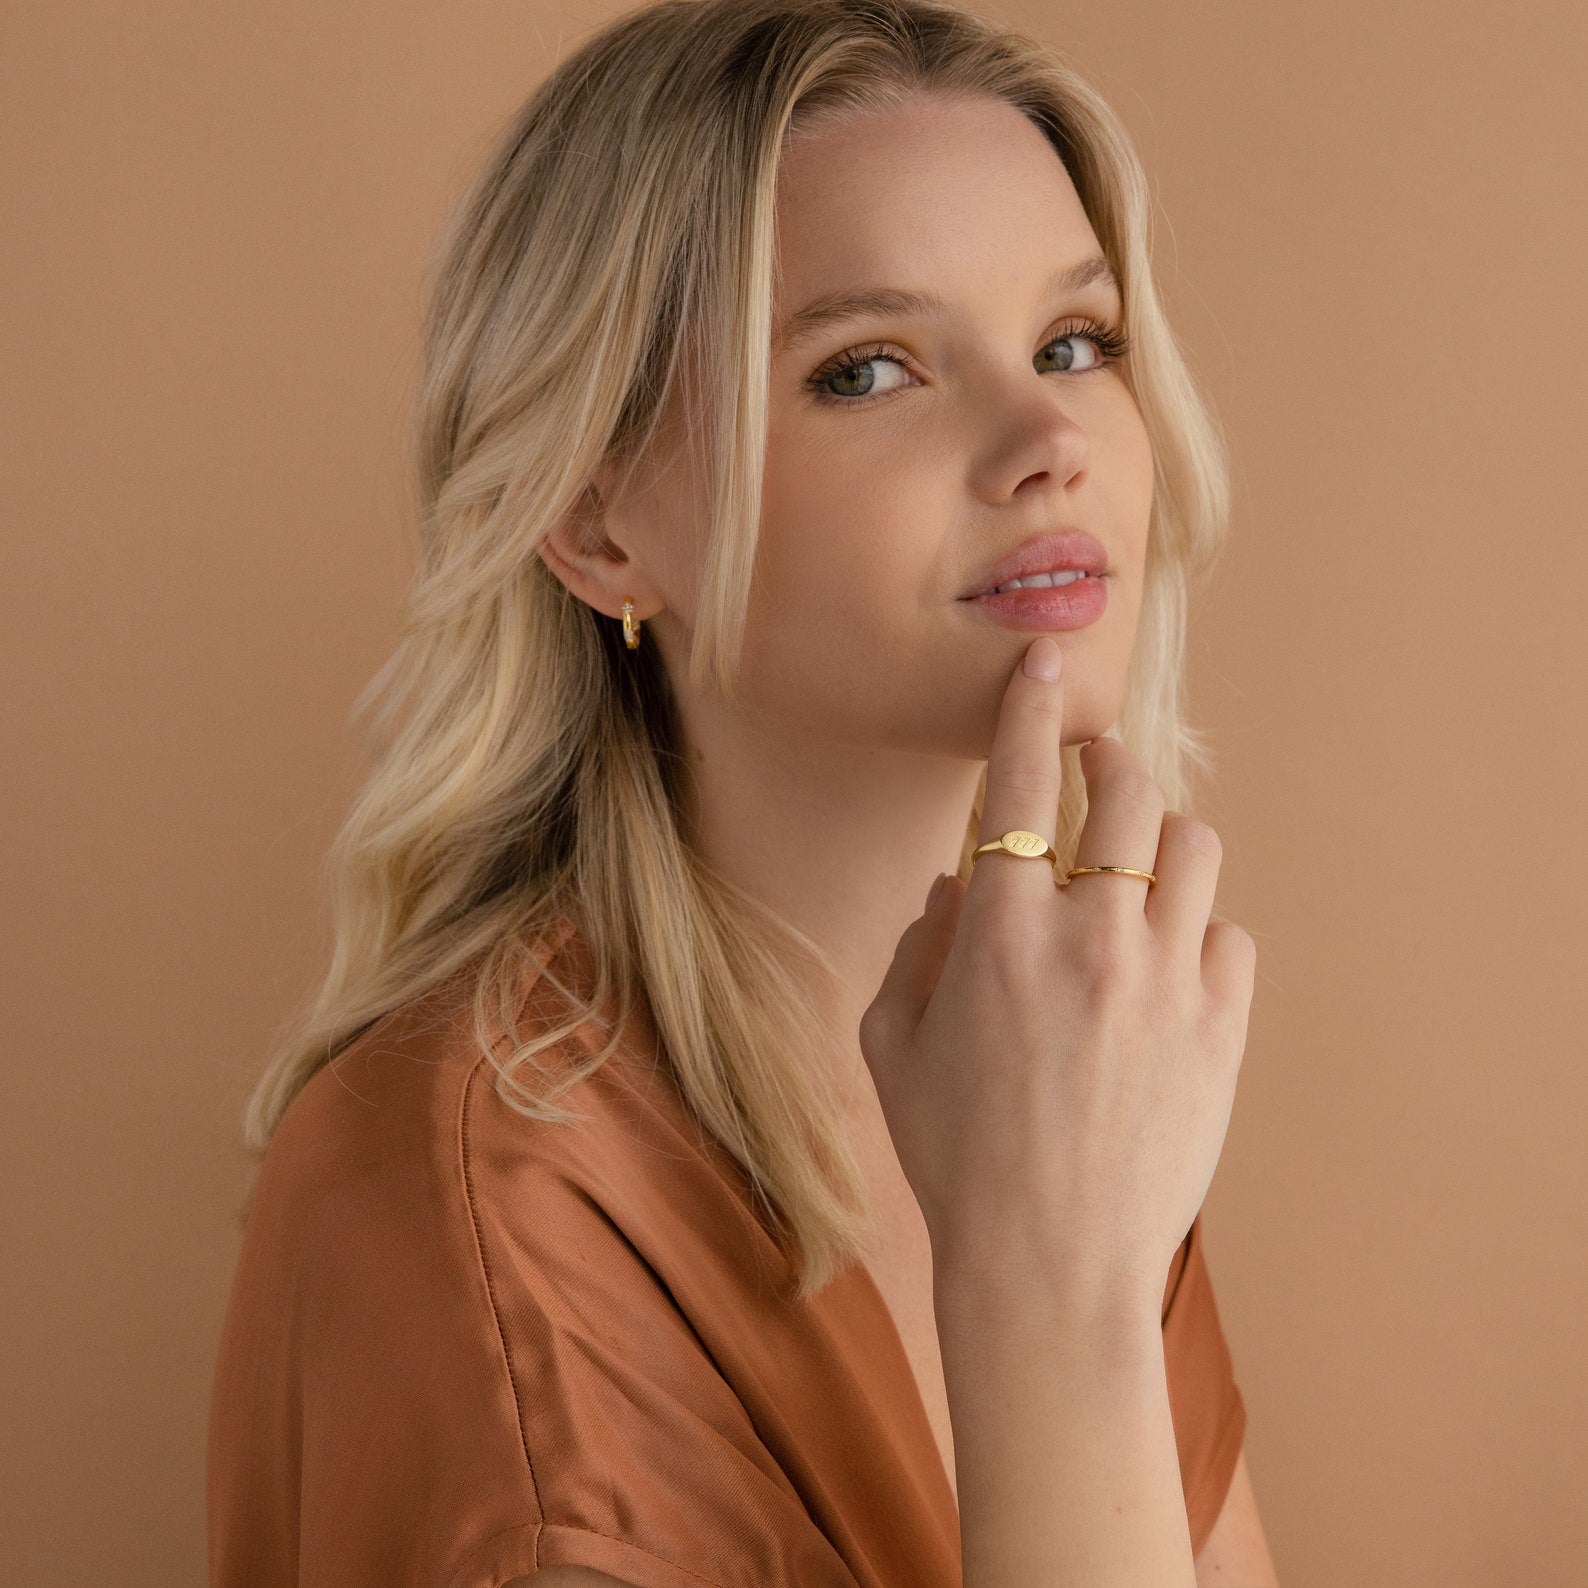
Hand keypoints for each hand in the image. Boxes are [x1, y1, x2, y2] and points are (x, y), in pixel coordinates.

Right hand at [858, 636, 1256, 1295]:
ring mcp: (1167, 979)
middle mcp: (1090, 936)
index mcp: (999, 932)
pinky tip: (1167, 962)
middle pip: (1130, 791)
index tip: (1045, 659)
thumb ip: (918, 947)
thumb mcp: (893, 1047)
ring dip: (1163, 836)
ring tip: (1138, 862)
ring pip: (1195, 848)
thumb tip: (960, 884)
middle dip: (1112, 759)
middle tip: (1098, 767)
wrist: (1051, 1266)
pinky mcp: (1222, 1027)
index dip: (1031, 706)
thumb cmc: (955, 1157)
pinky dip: (1196, 929)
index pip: (1021, 780)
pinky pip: (1229, 935)